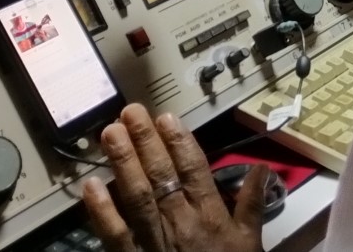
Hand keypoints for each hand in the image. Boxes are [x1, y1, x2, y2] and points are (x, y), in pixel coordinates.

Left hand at [82, 103, 266, 251]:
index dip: (179, 141)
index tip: (166, 118)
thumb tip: (262, 168)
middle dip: (145, 142)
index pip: (193, 170)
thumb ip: (252, 203)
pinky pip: (113, 235)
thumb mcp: (249, 242)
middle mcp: (181, 223)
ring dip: (123, 163)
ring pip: (136, 196)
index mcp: (210, 215)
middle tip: (130, 113)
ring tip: (110, 134)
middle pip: (161, 175)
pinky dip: (101, 210)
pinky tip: (91, 185)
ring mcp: (153, 242)